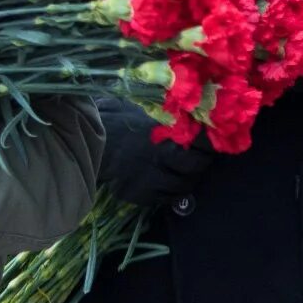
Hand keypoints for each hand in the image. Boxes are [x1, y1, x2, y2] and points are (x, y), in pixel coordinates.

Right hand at [96, 99, 214, 206]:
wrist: (87, 143)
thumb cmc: (115, 119)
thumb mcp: (141, 107)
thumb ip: (167, 111)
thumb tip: (193, 104)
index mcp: (164, 135)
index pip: (202, 141)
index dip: (210, 141)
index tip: (215, 137)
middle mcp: (162, 160)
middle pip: (196, 167)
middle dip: (200, 161)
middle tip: (198, 154)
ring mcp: (152, 180)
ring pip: (184, 185)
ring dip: (187, 177)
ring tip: (182, 168)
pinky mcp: (142, 194)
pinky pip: (166, 198)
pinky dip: (170, 190)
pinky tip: (165, 179)